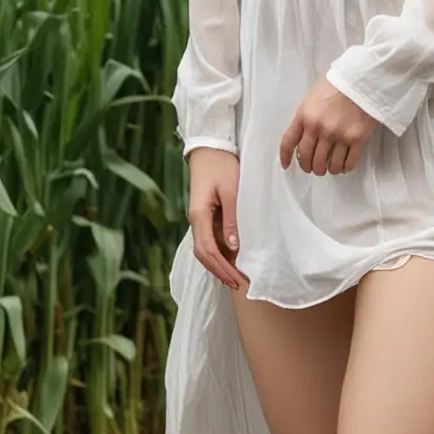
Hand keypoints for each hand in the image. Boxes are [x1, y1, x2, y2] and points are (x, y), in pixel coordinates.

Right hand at [186, 147, 248, 289]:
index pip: (208, 250)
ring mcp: (198, 218)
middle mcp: (195, 220)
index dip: (222, 267)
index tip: (237, 279)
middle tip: (238, 285)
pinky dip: (218, 253)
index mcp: (199, 215)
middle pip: (203, 254)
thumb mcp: (231, 190)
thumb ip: (232, 218)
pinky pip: (209, 240)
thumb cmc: (221, 165)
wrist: (209, 148)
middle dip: (220, 271)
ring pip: (204, 249)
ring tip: (235, 278)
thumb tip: (233, 246)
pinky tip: (230, 260)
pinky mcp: (204, 215)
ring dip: (218, 265)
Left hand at [279, 79, 377, 175]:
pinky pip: (348, 163)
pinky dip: (345, 168)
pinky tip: (345, 166)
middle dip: (309, 167)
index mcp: (305, 116)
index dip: (286, 157)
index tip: (287, 166)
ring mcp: (337, 136)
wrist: (362, 79)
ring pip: (329, 165)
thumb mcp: (312, 98)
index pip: (288, 142)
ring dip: (328, 170)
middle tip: (313, 168)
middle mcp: (318, 129)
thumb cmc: (337, 84)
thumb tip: (304, 137)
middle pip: (308, 158)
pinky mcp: (356, 140)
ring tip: (331, 168)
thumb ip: (306, 117)